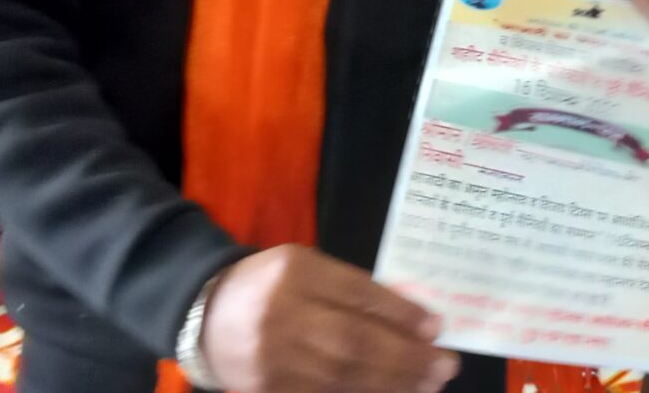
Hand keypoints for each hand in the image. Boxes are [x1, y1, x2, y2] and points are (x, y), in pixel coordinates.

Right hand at [200, 245, 457, 392]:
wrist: (203, 314)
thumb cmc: (270, 286)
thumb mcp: (307, 268)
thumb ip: (352, 289)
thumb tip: (414, 319)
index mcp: (296, 272)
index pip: (358, 294)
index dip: (401, 314)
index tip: (437, 328)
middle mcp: (281, 315)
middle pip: (353, 342)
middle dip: (406, 357)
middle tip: (445, 365)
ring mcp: (271, 358)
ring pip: (341, 376)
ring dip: (391, 383)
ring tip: (427, 384)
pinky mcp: (266, 390)